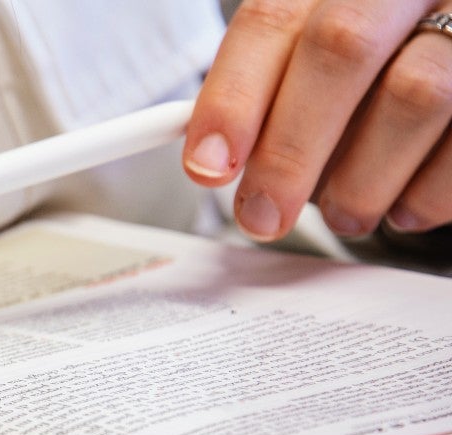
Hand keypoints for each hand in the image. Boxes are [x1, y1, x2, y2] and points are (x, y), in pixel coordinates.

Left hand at [184, 0, 451, 239]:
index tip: (208, 166)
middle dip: (289, 149)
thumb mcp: (315, 61)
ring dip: (360, 179)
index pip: (273, 21)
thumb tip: (215, 160)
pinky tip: (401, 204)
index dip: (233, 97)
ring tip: (343, 211)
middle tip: (262, 215)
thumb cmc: (381, 67)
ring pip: (414, 94)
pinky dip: (423, 194)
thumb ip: (269, 94)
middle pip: (341, 48)